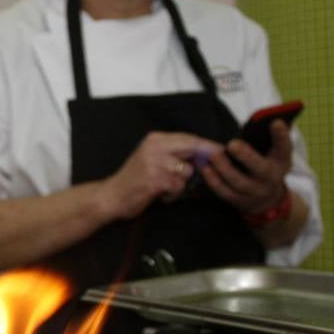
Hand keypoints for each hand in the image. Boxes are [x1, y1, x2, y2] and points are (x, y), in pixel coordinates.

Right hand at [104, 132, 221, 219]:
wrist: (112, 196)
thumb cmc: (134, 180)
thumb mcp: (151, 158)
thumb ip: (173, 153)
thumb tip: (203, 154)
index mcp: (154, 139)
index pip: (188, 138)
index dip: (207, 145)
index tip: (222, 150)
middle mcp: (155, 147)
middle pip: (192, 148)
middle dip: (206, 159)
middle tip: (215, 167)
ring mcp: (155, 163)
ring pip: (187, 171)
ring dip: (182, 183)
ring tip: (167, 188)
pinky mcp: (155, 180)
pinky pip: (178, 187)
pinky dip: (173, 194)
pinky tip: (161, 195)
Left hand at [200, 120, 292, 215]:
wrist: (266, 198)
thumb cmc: (266, 163)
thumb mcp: (273, 152)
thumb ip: (267, 137)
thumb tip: (261, 117)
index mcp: (281, 161)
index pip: (285, 147)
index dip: (282, 135)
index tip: (275, 121)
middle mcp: (271, 178)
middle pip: (260, 169)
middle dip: (247, 156)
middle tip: (233, 144)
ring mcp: (255, 192)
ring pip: (239, 182)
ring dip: (224, 168)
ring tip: (213, 154)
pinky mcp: (239, 200)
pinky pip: (224, 191)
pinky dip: (213, 180)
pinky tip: (205, 167)